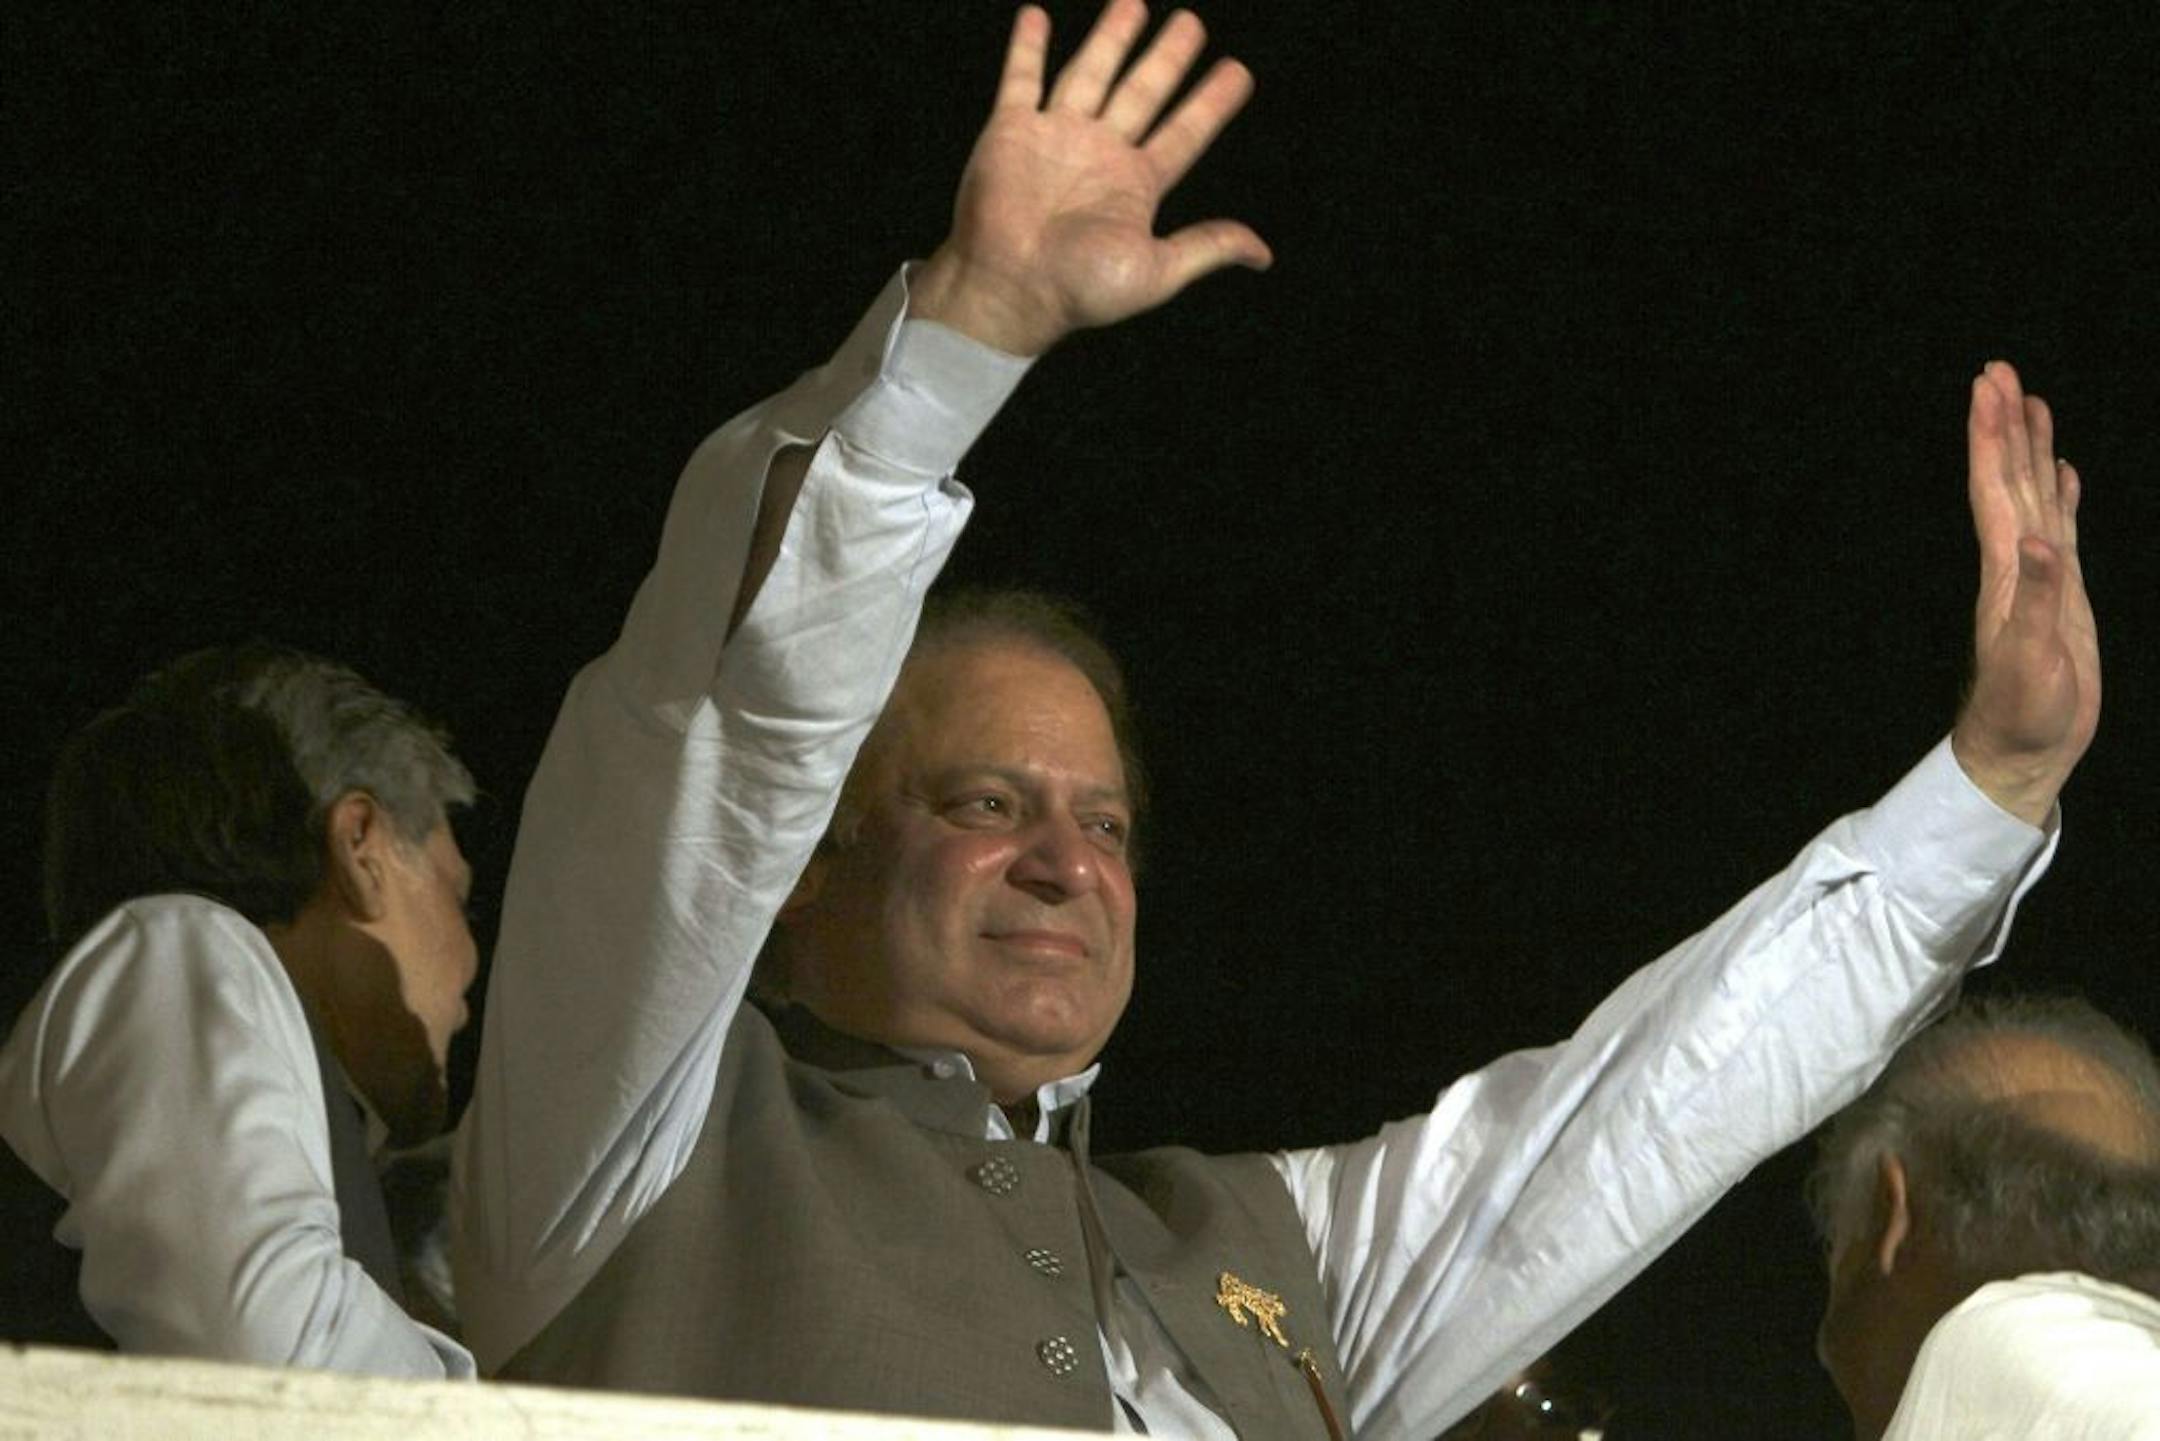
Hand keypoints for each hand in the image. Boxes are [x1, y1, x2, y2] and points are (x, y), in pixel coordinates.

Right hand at [909, 1, 1271, 354]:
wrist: (1008, 288)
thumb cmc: (1078, 288)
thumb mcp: (1156, 272)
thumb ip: (1206, 247)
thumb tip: (1262, 254)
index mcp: (1136, 184)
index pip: (1184, 132)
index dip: (1212, 102)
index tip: (1239, 72)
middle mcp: (1099, 153)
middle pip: (1143, 91)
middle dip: (1167, 57)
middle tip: (1191, 22)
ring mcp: (1055, 137)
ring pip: (1090, 73)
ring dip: (1110, 38)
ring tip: (1133, 3)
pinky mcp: (1010, 131)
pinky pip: (1021, 79)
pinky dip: (1026, 47)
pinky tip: (1035, 15)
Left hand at [1950, 361, 2099, 824]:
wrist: (2024, 749)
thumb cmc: (2023, 712)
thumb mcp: (2032, 657)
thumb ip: (2038, 601)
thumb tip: (2040, 544)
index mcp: (2007, 569)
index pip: (1995, 487)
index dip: (1990, 436)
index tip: (1988, 387)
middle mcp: (2017, 562)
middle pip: (2009, 478)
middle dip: (2004, 424)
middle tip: (1999, 370)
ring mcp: (2040, 575)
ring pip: (2035, 494)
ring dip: (2030, 449)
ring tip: (2029, 402)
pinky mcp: (2062, 594)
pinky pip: (2063, 528)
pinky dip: (2062, 495)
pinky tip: (2064, 473)